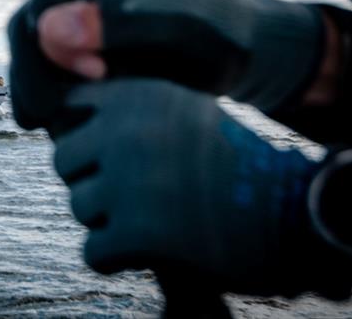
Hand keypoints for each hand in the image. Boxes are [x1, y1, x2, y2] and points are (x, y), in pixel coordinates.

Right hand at [7, 0, 322, 129]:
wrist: (243, 49)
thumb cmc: (219, 32)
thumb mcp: (177, 26)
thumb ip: (117, 24)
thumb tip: (46, 28)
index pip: (36, 14)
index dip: (46, 54)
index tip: (93, 81)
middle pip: (25, 37)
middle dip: (35, 81)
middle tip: (52, 122)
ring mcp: (72, 18)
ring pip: (31, 60)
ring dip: (39, 94)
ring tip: (60, 126)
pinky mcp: (79, 47)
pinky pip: (48, 75)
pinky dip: (54, 100)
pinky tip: (70, 123)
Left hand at [53, 78, 333, 296]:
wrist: (291, 209)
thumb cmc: (231, 160)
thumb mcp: (180, 110)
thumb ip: (126, 111)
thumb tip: (61, 125)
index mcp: (135, 94)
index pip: (69, 110)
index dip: (86, 138)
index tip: (107, 156)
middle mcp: (126, 129)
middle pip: (65, 160)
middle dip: (91, 179)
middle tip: (129, 195)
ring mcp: (130, 180)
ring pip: (79, 205)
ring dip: (107, 220)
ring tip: (149, 220)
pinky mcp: (138, 231)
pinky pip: (94, 251)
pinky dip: (114, 258)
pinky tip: (142, 252)